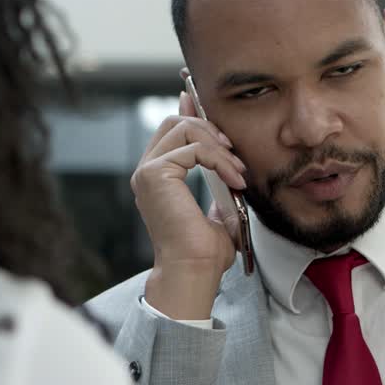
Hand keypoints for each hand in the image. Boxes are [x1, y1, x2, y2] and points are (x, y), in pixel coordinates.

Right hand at [133, 91, 246, 319]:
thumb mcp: (217, 207)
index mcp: (157, 176)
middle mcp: (147, 171)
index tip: (217, 114)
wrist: (194, 272)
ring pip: (183, 127)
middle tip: (233, 153)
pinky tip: (235, 181)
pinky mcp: (155, 174)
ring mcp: (148, 172)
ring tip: (237, 171)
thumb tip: (227, 160)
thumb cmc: (204, 251)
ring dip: (217, 144)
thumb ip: (216, 181)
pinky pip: (194, 148)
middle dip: (208, 128)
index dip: (192, 112)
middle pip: (175, 121)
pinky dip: (220, 160)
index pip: (172, 129)